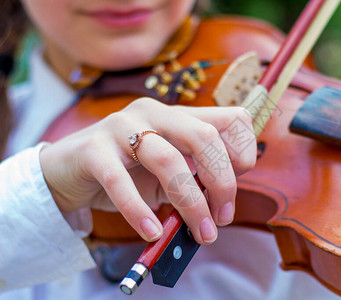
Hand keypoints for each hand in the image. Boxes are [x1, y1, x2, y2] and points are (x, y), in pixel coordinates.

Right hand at [39, 98, 255, 244]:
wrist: (69, 170)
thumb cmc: (127, 172)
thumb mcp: (169, 172)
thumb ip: (195, 178)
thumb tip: (221, 207)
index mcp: (179, 115)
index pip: (232, 118)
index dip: (243, 152)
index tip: (234, 186)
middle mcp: (155, 113)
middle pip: (205, 137)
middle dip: (223, 183)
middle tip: (222, 218)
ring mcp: (122, 126)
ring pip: (168, 160)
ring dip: (191, 203)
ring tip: (200, 232)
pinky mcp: (93, 149)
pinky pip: (120, 182)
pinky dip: (139, 211)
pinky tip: (152, 231)